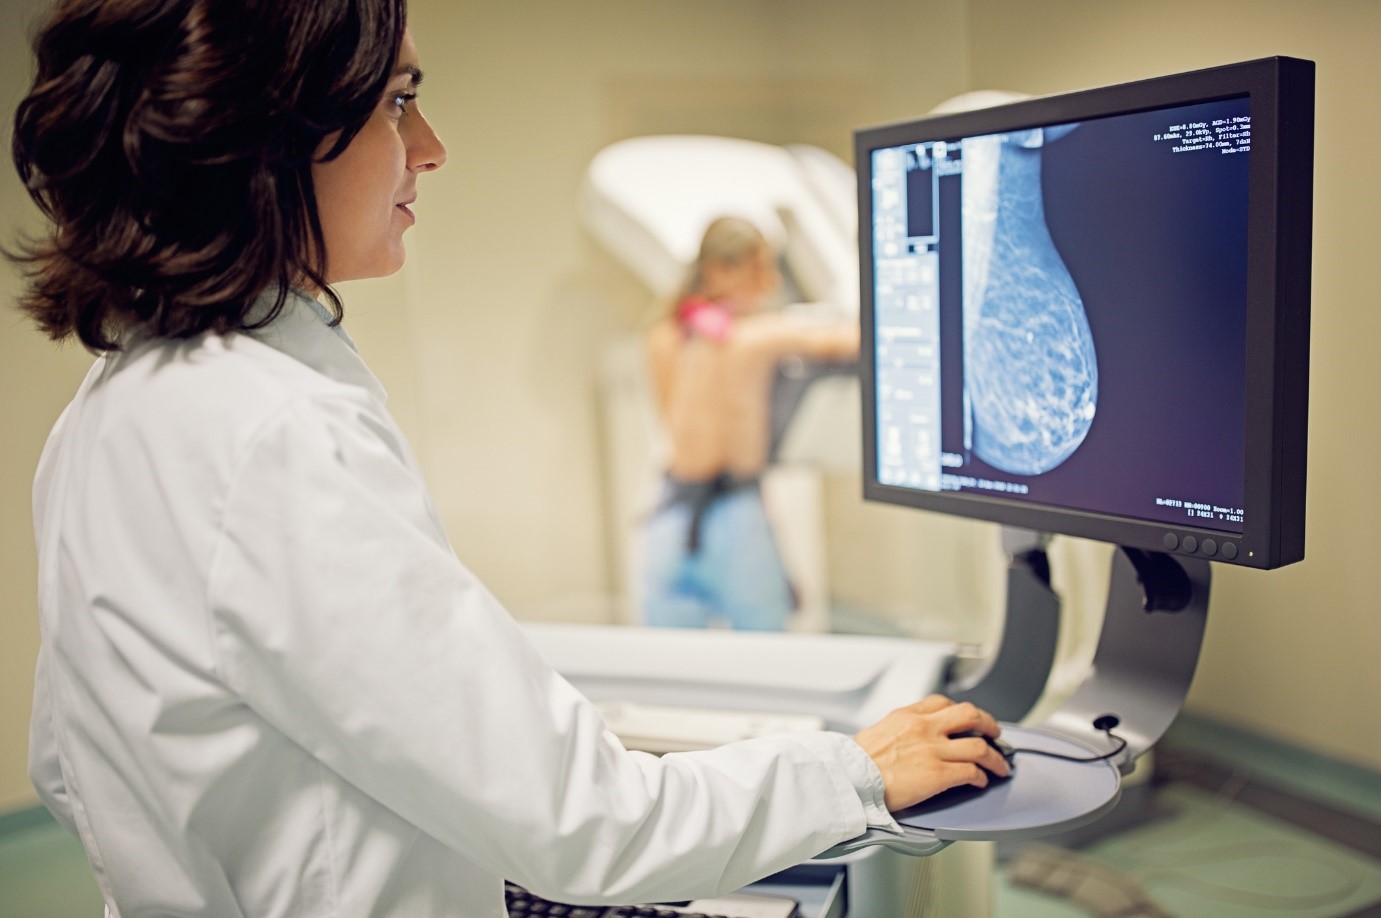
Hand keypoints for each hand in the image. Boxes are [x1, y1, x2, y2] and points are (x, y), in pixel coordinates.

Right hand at [853, 695, 1010, 810]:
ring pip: (979, 746)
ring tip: (1000, 765)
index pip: (943, 702)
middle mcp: (924, 728)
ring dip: (995, 757)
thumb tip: (907, 738)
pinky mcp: (938, 774)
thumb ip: (899, 730)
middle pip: (970, 715)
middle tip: (995, 733)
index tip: (968, 719)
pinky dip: (982, 777)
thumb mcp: (877, 732)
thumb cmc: (856, 763)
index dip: (961, 711)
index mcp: (907, 716)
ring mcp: (933, 750)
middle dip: (989, 724)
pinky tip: (981, 781)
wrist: (850, 779)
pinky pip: (971, 772)